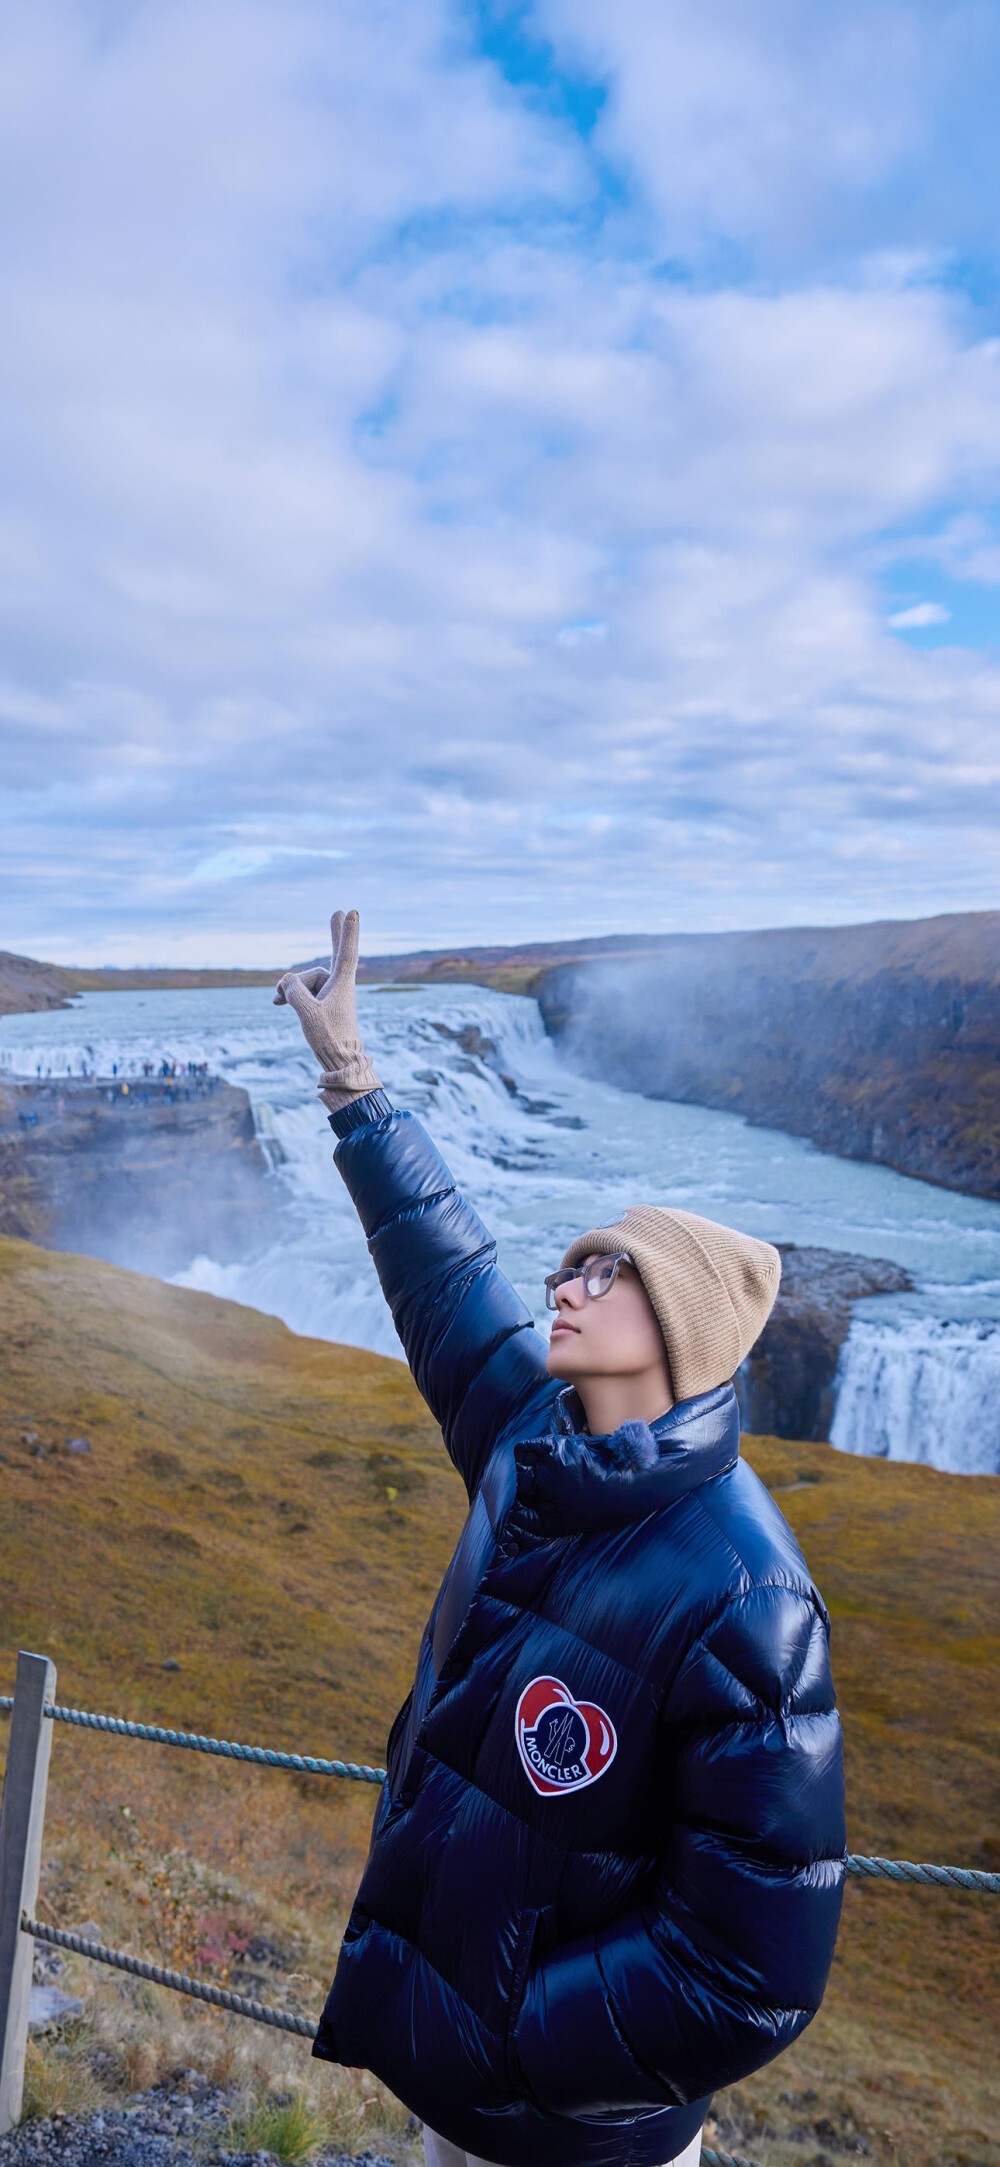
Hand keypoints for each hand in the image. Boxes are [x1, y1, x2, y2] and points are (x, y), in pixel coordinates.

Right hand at [274, 908, 382, 1109]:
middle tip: (339, 912)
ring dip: (291, 988)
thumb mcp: (306, 1012)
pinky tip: (276, 1001)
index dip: (347, 931)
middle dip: (334, 935)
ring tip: (276, 1001)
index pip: (345, 952)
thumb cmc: (328, 1037)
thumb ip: (294, 990)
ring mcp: (331, 994)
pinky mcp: (323, 1004)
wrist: (338, 1061)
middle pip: (332, 957)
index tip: (351, 912)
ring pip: (307, 981)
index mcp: (342, 984)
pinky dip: (291, 994)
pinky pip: (304, 991)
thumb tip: (287, 981)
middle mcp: (339, 985)